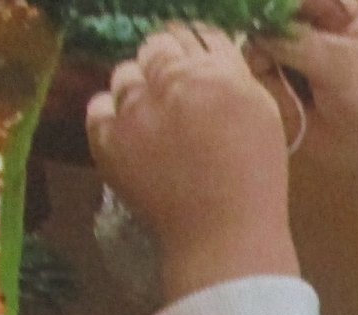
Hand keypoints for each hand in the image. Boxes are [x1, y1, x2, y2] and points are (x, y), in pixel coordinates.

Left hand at [87, 23, 299, 300]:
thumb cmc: (253, 178)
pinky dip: (110, 113)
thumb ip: (231, 71)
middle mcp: (172, 82)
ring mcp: (135, 110)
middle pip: (156, 48)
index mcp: (216, 73)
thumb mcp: (260, 111)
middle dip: (164, 65)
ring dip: (137, 87)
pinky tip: (128, 130)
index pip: (192, 36)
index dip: (190, 52)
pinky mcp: (108, 139)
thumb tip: (204, 47)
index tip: (190, 67)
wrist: (221, 234)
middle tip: (173, 94)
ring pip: (124, 73)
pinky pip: (97, 106)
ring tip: (152, 116)